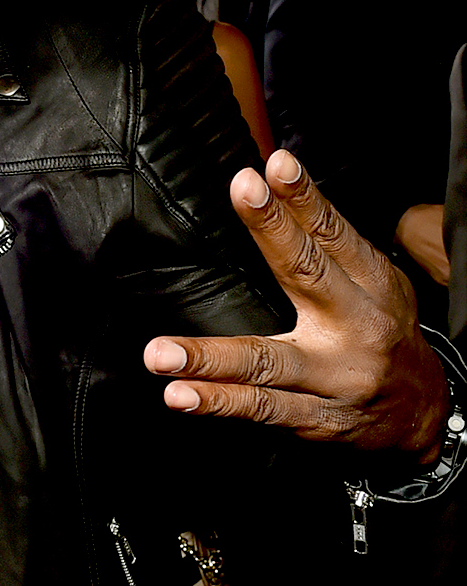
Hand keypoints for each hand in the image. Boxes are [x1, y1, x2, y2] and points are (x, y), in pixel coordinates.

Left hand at [142, 150, 448, 458]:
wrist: (425, 414)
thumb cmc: (381, 330)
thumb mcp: (372, 282)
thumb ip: (324, 242)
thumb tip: (270, 181)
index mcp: (372, 285)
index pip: (331, 234)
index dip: (303, 198)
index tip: (274, 166)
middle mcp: (357, 327)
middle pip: (307, 274)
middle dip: (272, 231)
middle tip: (242, 192)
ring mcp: (337, 378)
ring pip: (268, 363)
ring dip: (209, 358)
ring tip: (160, 353)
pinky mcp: (318, 420)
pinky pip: (263, 409)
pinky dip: (220, 402)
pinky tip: (181, 395)